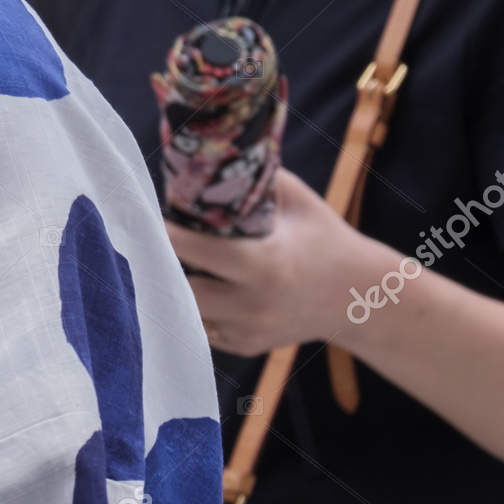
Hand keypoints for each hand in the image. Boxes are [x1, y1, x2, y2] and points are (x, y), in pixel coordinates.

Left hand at [165, 167, 384, 355]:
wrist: (356, 296)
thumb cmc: (323, 238)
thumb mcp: (297, 201)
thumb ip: (256, 179)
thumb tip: (211, 157)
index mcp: (266, 265)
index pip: (201, 252)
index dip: (170, 236)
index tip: (147, 219)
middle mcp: (254, 305)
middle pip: (184, 289)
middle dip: (164, 266)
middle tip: (147, 242)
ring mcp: (248, 331)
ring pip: (188, 311)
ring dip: (176, 287)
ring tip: (166, 261)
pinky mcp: (245, 346)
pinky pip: (203, 326)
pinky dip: (195, 306)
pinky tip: (200, 283)